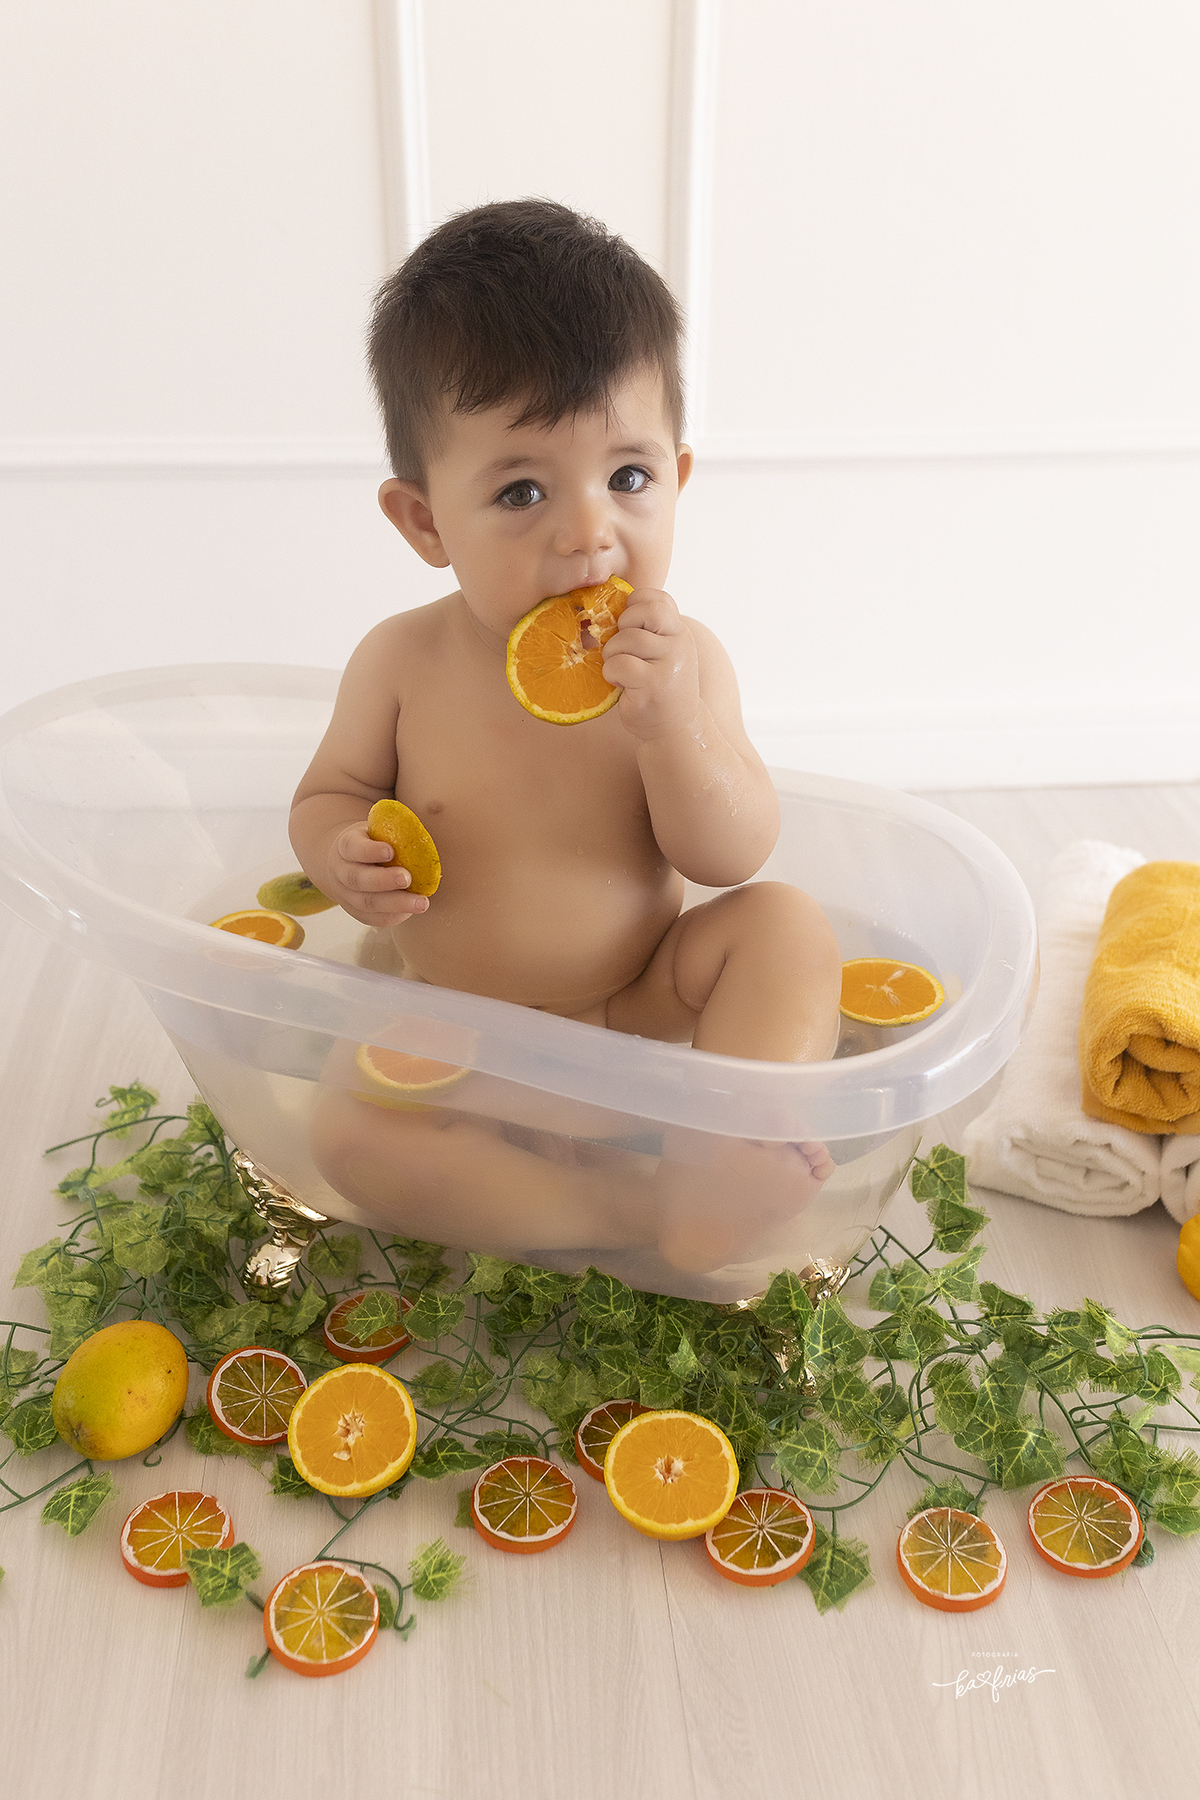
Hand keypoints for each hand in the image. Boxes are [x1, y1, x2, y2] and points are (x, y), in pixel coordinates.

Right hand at [324, 820, 429, 927]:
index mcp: (345, 846)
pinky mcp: (356, 912)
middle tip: (407, 878)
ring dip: (396, 904)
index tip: (391, 851)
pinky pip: (374, 918)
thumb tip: (427, 816)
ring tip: (421, 903)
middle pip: (357, 879)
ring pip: (367, 903)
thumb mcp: (377, 830)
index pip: (352, 848)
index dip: (370, 851)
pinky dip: (394, 916)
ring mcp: (346, 895)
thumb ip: (395, 827)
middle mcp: (341, 872)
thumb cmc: (373, 842)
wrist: (350, 864)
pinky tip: (412, 911)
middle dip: (383, 880)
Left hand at [600, 589, 701, 741]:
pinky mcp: (654, 686)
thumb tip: (601, 611)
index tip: (626, 624)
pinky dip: (611, 672)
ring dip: (612, 653)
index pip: (659, 598)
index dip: (635, 605)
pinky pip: (620, 665)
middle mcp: (680, 644)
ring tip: (618, 669)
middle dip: (622, 626)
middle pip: (644, 613)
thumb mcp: (661, 653)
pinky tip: (619, 683)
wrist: (675, 727)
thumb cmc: (659, 686)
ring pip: (628, 639)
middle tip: (620, 647)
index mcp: (679, 631)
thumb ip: (646, 631)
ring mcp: (669, 665)